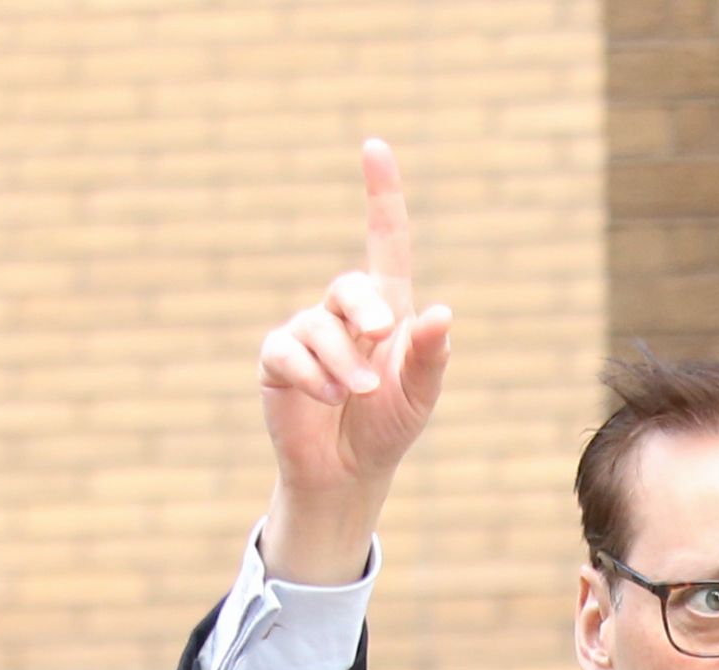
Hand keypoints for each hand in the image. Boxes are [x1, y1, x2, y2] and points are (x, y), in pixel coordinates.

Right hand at [255, 136, 452, 583]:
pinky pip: (286, 352)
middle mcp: (343, 314)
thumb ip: (432, 355)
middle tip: (381, 333)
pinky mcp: (277, 362)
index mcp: (386, 309)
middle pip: (349, 285)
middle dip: (366, 308)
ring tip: (357, 392)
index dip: (381, 195)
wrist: (347, 472)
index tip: (374, 148)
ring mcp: (306, 335)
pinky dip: (310, 375)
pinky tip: (326, 397)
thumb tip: (441, 311)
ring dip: (342, 361)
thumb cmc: (389, 426)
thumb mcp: (421, 394)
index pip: (385, 241)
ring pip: (317, 325)